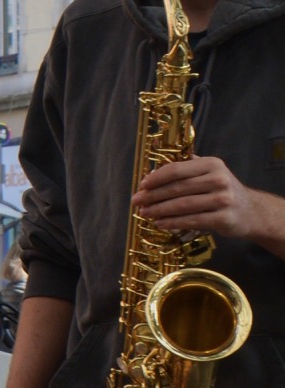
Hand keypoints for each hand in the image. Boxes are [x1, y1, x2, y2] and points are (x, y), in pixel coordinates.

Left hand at [134, 158, 284, 252]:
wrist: (251, 212)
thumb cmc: (223, 191)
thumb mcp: (210, 173)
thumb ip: (187, 168)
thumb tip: (153, 170)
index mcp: (212, 164)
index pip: (177, 169)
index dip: (156, 177)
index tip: (141, 185)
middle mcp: (219, 179)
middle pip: (177, 188)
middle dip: (153, 195)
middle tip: (136, 201)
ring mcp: (223, 200)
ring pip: (182, 205)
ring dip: (159, 210)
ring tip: (144, 213)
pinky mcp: (224, 218)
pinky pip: (192, 220)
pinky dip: (173, 222)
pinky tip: (160, 223)